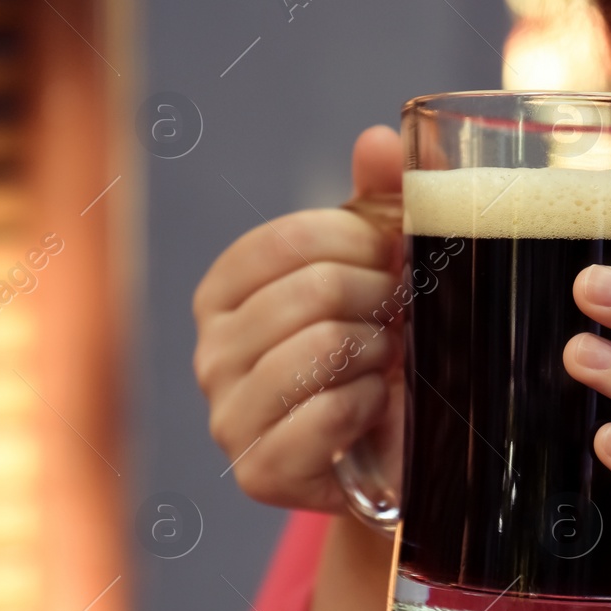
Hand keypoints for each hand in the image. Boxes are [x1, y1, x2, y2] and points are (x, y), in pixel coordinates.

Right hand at [193, 125, 404, 511]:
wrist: (390, 459)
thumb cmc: (377, 352)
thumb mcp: (377, 272)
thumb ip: (378, 201)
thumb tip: (380, 138)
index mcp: (224, 291)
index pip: (290, 239)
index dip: (362, 242)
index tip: (395, 259)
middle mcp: (210, 352)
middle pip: (313, 291)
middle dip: (379, 300)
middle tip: (399, 319)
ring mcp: (227, 416)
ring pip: (321, 350)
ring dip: (378, 353)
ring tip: (386, 362)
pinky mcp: (258, 472)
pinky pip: (327, 415)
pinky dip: (370, 405)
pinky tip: (375, 408)